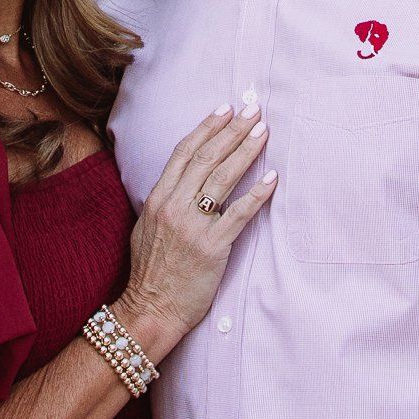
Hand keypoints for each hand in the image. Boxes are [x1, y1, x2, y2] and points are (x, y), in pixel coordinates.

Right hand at [113, 106, 274, 356]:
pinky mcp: (212, 247)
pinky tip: (272, 179)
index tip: (226, 108)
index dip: (207, 127)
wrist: (150, 309)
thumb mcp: (145, 227)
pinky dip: (257, 194)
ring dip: (246, 151)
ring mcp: (193, 226)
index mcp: (157, 198)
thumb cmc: (150, 272)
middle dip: (232, 130)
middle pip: (207, 158)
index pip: (185, 152)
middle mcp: (174, 206)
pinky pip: (238, 214)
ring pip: (223, 178)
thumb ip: (162, 202)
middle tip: (253, 110)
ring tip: (264, 132)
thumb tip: (179, 182)